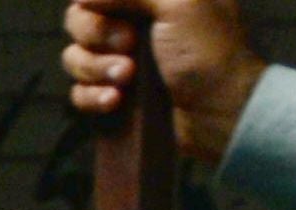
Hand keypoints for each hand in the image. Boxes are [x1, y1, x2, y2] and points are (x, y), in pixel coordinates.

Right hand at [61, 0, 263, 163]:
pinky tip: (115, 102)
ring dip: (96, 69)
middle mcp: (135, 23)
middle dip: (98, 35)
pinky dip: (92, 97)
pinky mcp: (116, 94)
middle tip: (129, 45)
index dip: (96, 2)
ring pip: (76, 57)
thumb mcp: (180, 2)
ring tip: (127, 79)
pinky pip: (79, 91)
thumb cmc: (208, 51)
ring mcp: (123, 60)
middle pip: (80, 21)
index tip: (110, 11)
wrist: (219, 112)